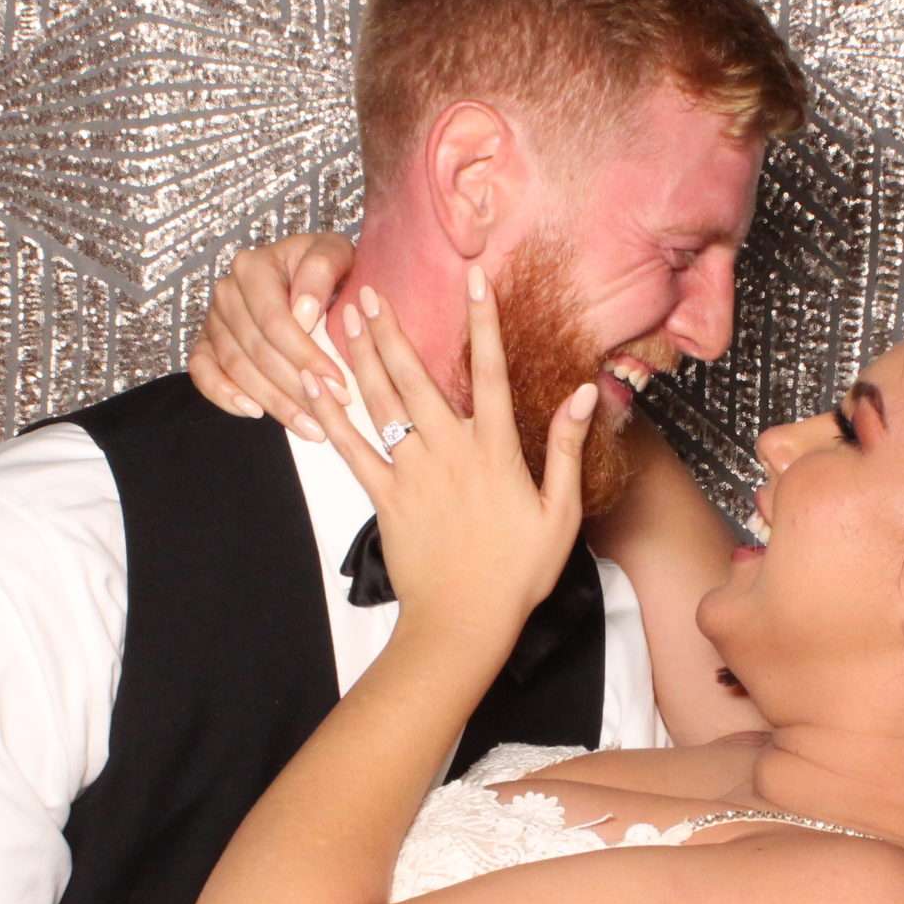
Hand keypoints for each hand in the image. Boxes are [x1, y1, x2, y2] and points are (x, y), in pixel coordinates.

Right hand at [188, 231, 357, 439]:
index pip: (276, 321)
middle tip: (331, 413)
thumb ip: (322, 270)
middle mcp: (227, 292)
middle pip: (257, 351)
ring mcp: (213, 320)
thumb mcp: (334, 252)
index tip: (338, 383)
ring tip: (310, 426)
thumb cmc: (324, 265)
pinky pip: (203, 373)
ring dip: (274, 402)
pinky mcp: (206, 343)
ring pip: (237, 369)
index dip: (306, 356)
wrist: (305, 270)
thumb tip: (303, 312)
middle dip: (296, 387)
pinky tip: (255, 412)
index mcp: (254, 267)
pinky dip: (225, 396)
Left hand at [315, 271, 595, 650]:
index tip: (474, 279)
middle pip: (417, 377)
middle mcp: (450, 452)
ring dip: (362, 357)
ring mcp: (412, 474)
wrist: (464, 623)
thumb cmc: (519, 573)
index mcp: (496, 451)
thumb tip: (586, 391)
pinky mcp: (384, 499)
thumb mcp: (560, 512)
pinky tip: (317, 386)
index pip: (492, 372)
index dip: (484, 322)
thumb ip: (568, 447)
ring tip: (347, 317)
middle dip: (393, 329)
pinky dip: (332, 417)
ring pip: (382, 404)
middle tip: (370, 288)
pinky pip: (352, 450)